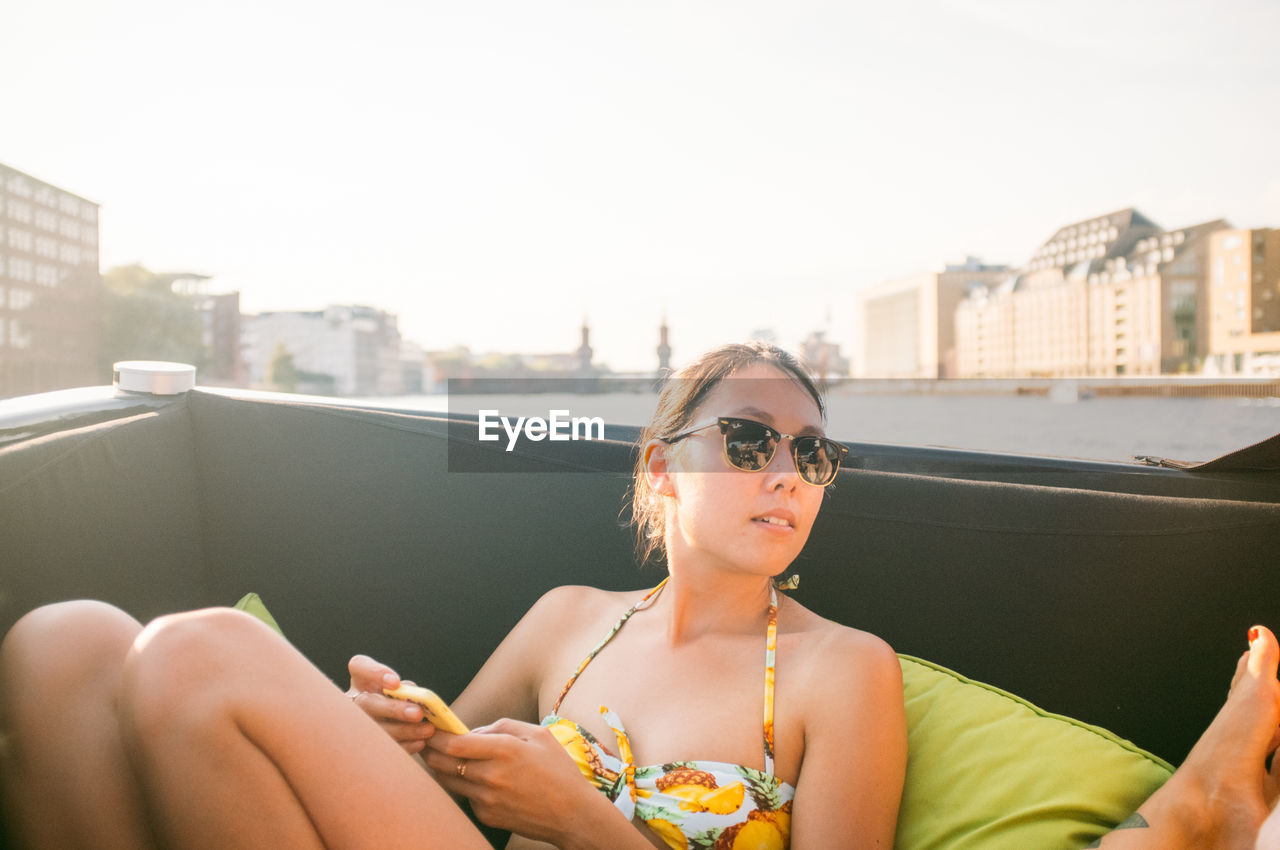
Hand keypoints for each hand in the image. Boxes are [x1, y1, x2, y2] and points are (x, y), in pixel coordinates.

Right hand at [346, 654, 435, 754]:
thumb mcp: (400, 689)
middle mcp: (353, 701)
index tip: (396, 681)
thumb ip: (406, 688)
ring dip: (404, 730)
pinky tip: (420, 742)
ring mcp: (355, 724)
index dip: (375, 673)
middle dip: (393, 709)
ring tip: (427, 729)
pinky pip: (382, 747)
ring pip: (375, 728)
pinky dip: (403, 746)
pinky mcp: (365, 745)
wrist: (387, 725)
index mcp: (361, 680)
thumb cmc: (397, 701)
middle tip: (418, 713)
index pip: (359, 666)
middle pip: (366, 703)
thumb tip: (415, 697)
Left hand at [422, 718, 611, 844]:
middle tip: (424, 741)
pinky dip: (463, 786)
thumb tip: (475, 732)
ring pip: (450, 780)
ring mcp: (487, 799)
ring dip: (440, 768)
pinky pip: (466, 796)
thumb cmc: (559, 771)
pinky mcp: (487, 816)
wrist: (572, 814)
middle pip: (444, 762)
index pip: (455, 743)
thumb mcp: (539, 735)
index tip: (429, 728)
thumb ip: (504, 726)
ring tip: (437, 757)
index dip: (436, 735)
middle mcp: (492, 776)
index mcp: (505, 751)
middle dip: (430, 750)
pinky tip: (470, 778)